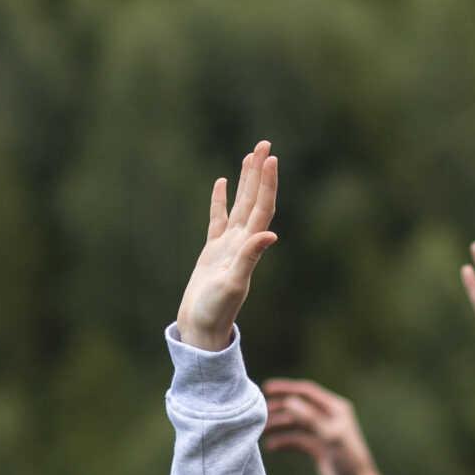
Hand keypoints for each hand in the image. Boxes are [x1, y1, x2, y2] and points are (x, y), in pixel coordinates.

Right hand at [175, 141, 279, 351]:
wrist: (202, 331)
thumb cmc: (217, 311)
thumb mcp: (234, 284)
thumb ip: (250, 258)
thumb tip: (270, 233)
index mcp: (249, 247)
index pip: (262, 208)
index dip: (267, 183)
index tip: (272, 157)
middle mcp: (242, 243)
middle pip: (254, 200)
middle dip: (259, 172)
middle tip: (264, 144)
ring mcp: (228, 246)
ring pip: (239, 205)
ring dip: (246, 181)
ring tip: (250, 156)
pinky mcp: (212, 252)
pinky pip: (218, 219)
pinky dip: (220, 200)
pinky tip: (221, 183)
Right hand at [262, 379, 377, 474]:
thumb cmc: (349, 460)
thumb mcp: (329, 435)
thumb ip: (309, 417)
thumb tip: (289, 400)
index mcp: (336, 408)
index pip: (307, 392)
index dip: (286, 388)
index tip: (266, 389)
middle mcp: (329, 418)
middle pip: (298, 407)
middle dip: (279, 409)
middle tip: (259, 413)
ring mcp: (322, 434)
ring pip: (295, 425)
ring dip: (278, 426)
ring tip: (261, 431)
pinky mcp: (317, 449)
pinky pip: (296, 440)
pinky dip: (284, 442)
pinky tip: (271, 447)